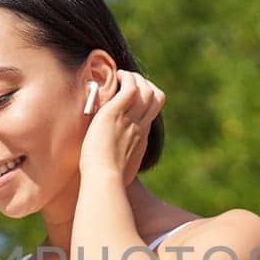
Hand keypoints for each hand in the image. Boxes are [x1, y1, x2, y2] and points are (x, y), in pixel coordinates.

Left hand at [80, 69, 165, 186]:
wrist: (104, 178)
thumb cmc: (109, 182)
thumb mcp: (124, 172)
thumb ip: (124, 167)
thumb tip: (122, 179)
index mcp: (142, 138)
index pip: (152, 112)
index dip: (146, 100)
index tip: (133, 99)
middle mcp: (141, 126)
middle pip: (155, 96)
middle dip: (145, 85)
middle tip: (128, 84)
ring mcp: (131, 118)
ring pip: (145, 89)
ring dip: (135, 78)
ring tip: (121, 78)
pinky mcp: (116, 112)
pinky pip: (129, 87)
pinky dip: (125, 78)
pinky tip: (116, 78)